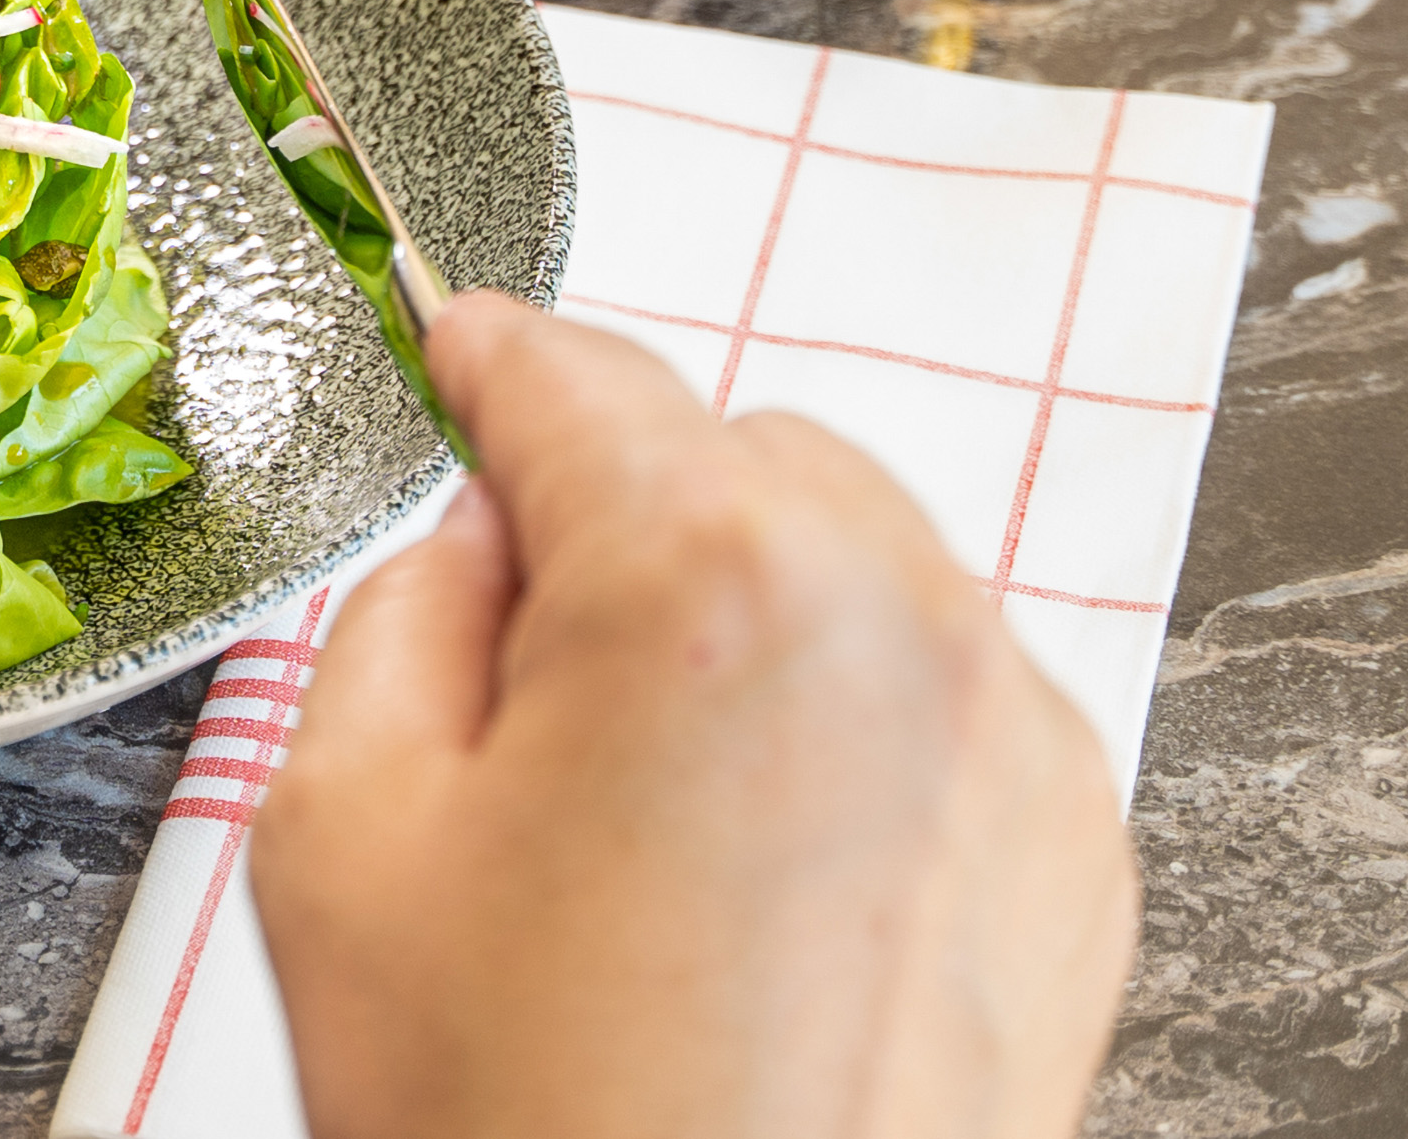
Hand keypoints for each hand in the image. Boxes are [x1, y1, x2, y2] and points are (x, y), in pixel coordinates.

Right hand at [253, 294, 1135, 1138]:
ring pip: (848, 559)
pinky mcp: (1070, 849)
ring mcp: (1010, 741)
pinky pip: (937, 692)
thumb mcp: (337, 830)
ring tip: (638, 806)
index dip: (479, 356)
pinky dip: (843, 721)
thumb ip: (398, 614)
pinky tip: (746, 868)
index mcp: (703, 585)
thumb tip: (481, 540)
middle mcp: (897, 627)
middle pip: (727, 451)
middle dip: (618, 516)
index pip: (570, 375)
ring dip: (741, 611)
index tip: (450, 346)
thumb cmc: (531, 1125)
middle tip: (518, 678)